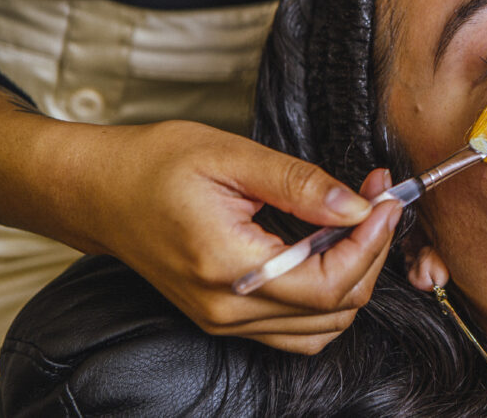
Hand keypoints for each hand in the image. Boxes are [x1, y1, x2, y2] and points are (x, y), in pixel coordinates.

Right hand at [86, 120, 400, 353]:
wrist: (99, 191)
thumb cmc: (154, 166)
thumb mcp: (232, 156)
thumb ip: (299, 185)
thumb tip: (357, 206)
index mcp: (229, 267)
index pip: (330, 282)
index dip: (372, 243)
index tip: (387, 200)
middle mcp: (228, 308)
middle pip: (336, 309)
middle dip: (371, 253)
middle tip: (378, 201)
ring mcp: (225, 321)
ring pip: (322, 328)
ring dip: (354, 277)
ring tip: (358, 224)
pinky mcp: (225, 318)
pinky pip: (296, 329)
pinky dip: (327, 297)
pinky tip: (328, 251)